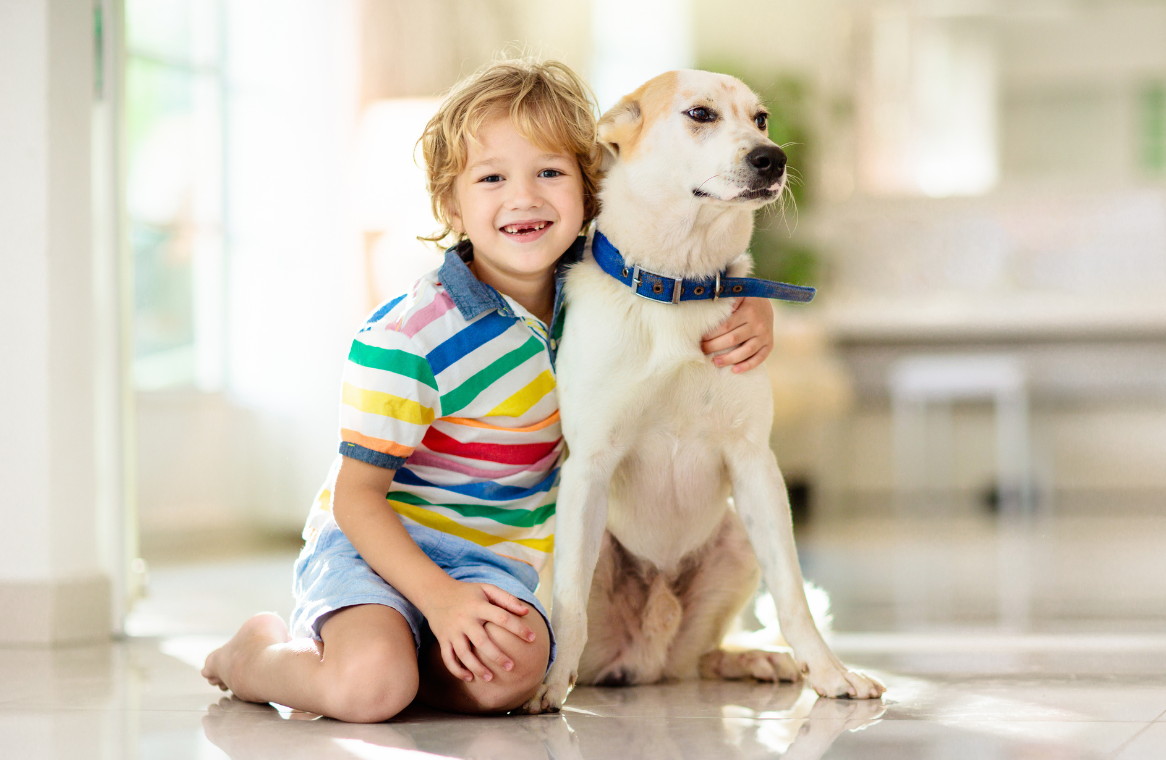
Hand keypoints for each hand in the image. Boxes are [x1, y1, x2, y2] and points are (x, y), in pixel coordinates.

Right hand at [421, 580, 536, 682]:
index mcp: (478, 606)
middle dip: (497, 656)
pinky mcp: (443, 639)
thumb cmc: (467, 592)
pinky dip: (457, 670)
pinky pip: (448, 658)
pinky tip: (470, 678)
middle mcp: (465, 619)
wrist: (435, 592)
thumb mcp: (486, 589)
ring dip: (477, 667)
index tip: (532, 638)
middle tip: (511, 666)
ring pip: (464, 653)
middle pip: (482, 641)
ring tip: (491, 678)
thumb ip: (507, 599)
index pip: (502, 617)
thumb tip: (526, 612)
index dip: (518, 628)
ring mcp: (452, 631)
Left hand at [701, 297, 773, 372]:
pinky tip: (735, 370)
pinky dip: (747, 366)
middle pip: (733, 339)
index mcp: (748, 311)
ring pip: (746, 351)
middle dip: (715, 346)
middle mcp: (758, 324)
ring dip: (729, 359)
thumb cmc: (745, 299)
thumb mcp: (737, 294)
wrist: (766, 302)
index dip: (711, 334)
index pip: (726, 326)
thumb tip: (708, 305)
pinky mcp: (769, 344)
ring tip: (715, 362)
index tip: (700, 338)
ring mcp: (765, 335)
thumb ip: (725, 301)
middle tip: (702, 350)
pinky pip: (759, 358)